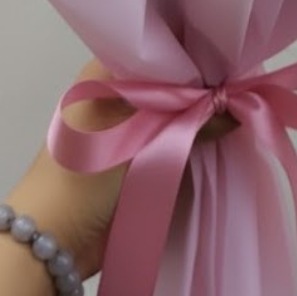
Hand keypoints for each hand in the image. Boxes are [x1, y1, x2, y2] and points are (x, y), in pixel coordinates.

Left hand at [6, 59, 235, 278]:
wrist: (51, 244)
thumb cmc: (84, 179)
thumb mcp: (137, 142)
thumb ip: (189, 121)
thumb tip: (237, 108)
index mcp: (105, 75)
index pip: (159, 50)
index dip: (196, 54)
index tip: (232, 59)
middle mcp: (116, 94)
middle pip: (170, 82)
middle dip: (204, 87)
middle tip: (245, 84)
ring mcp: (126, 129)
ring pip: (173, 113)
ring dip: (201, 116)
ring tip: (243, 107)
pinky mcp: (134, 159)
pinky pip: (170, 141)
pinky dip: (192, 141)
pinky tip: (224, 138)